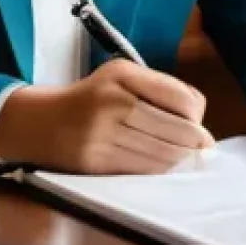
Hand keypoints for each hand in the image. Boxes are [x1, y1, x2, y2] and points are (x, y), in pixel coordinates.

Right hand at [0, 59, 214, 173]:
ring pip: (161, 153)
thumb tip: (200, 113)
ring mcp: (102, 133)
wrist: (41, 123)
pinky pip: (141, 170)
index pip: (178, 97)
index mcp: (122, 74)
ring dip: (180, 160)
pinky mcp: (95, 161)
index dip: (196, 116)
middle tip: (204, 149)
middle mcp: (112, 100)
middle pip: (174, 129)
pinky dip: (159, 170)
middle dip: (194, 143)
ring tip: (187, 160)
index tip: (201, 126)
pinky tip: (164, 167)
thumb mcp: (122, 78)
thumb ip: (160, 88)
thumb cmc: (92, 98)